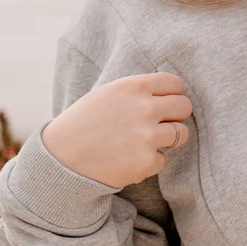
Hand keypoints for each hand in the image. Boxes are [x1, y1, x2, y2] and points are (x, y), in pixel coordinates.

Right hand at [39, 72, 193, 188]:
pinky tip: (129, 159)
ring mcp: (147, 136)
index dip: (172, 95)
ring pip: (182, 134)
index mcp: (133, 87)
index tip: (163, 103)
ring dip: (169, 139)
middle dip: (175, 116)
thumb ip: (138, 91)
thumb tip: (172, 92)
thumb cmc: (84, 124)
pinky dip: (150, 161)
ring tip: (145, 142)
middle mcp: (144, 108)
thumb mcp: (107, 94)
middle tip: (160, 124)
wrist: (61, 158)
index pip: (176, 84)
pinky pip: (163, 159)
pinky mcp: (146, 161)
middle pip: (185, 107)